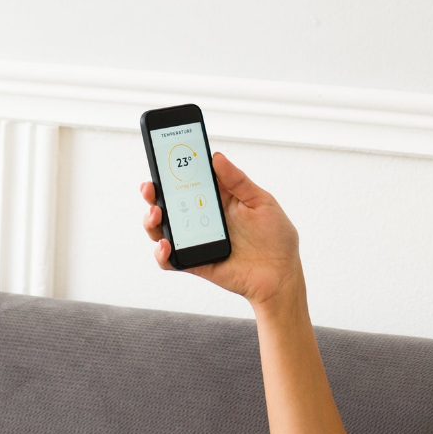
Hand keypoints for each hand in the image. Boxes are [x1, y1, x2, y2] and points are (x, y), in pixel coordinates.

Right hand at [141, 152, 304, 311]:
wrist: (282, 276)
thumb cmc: (276, 238)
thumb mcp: (262, 202)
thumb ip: (238, 181)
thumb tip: (216, 157)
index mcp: (217, 199)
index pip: (189, 180)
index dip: (173, 170)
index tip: (163, 157)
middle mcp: (203, 218)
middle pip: (169, 203)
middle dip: (154, 193)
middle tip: (151, 187)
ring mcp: (196, 240)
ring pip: (163, 229)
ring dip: (152, 221)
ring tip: (157, 214)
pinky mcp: (195, 262)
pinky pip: (170, 260)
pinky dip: (162, 254)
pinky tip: (167, 245)